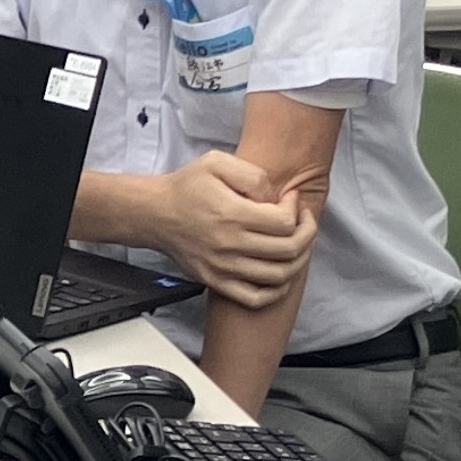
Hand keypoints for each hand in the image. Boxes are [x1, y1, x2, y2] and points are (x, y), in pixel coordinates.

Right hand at [154, 152, 312, 306]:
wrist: (154, 214)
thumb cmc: (186, 187)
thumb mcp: (217, 162)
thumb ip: (252, 175)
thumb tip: (275, 199)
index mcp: (232, 214)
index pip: (285, 222)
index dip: (296, 210)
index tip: (290, 200)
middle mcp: (230, 244)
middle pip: (289, 250)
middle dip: (306, 233)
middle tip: (302, 221)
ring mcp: (223, 267)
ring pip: (279, 276)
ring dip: (298, 260)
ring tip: (295, 244)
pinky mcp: (216, 281)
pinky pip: (256, 298)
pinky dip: (276, 291)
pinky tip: (280, 275)